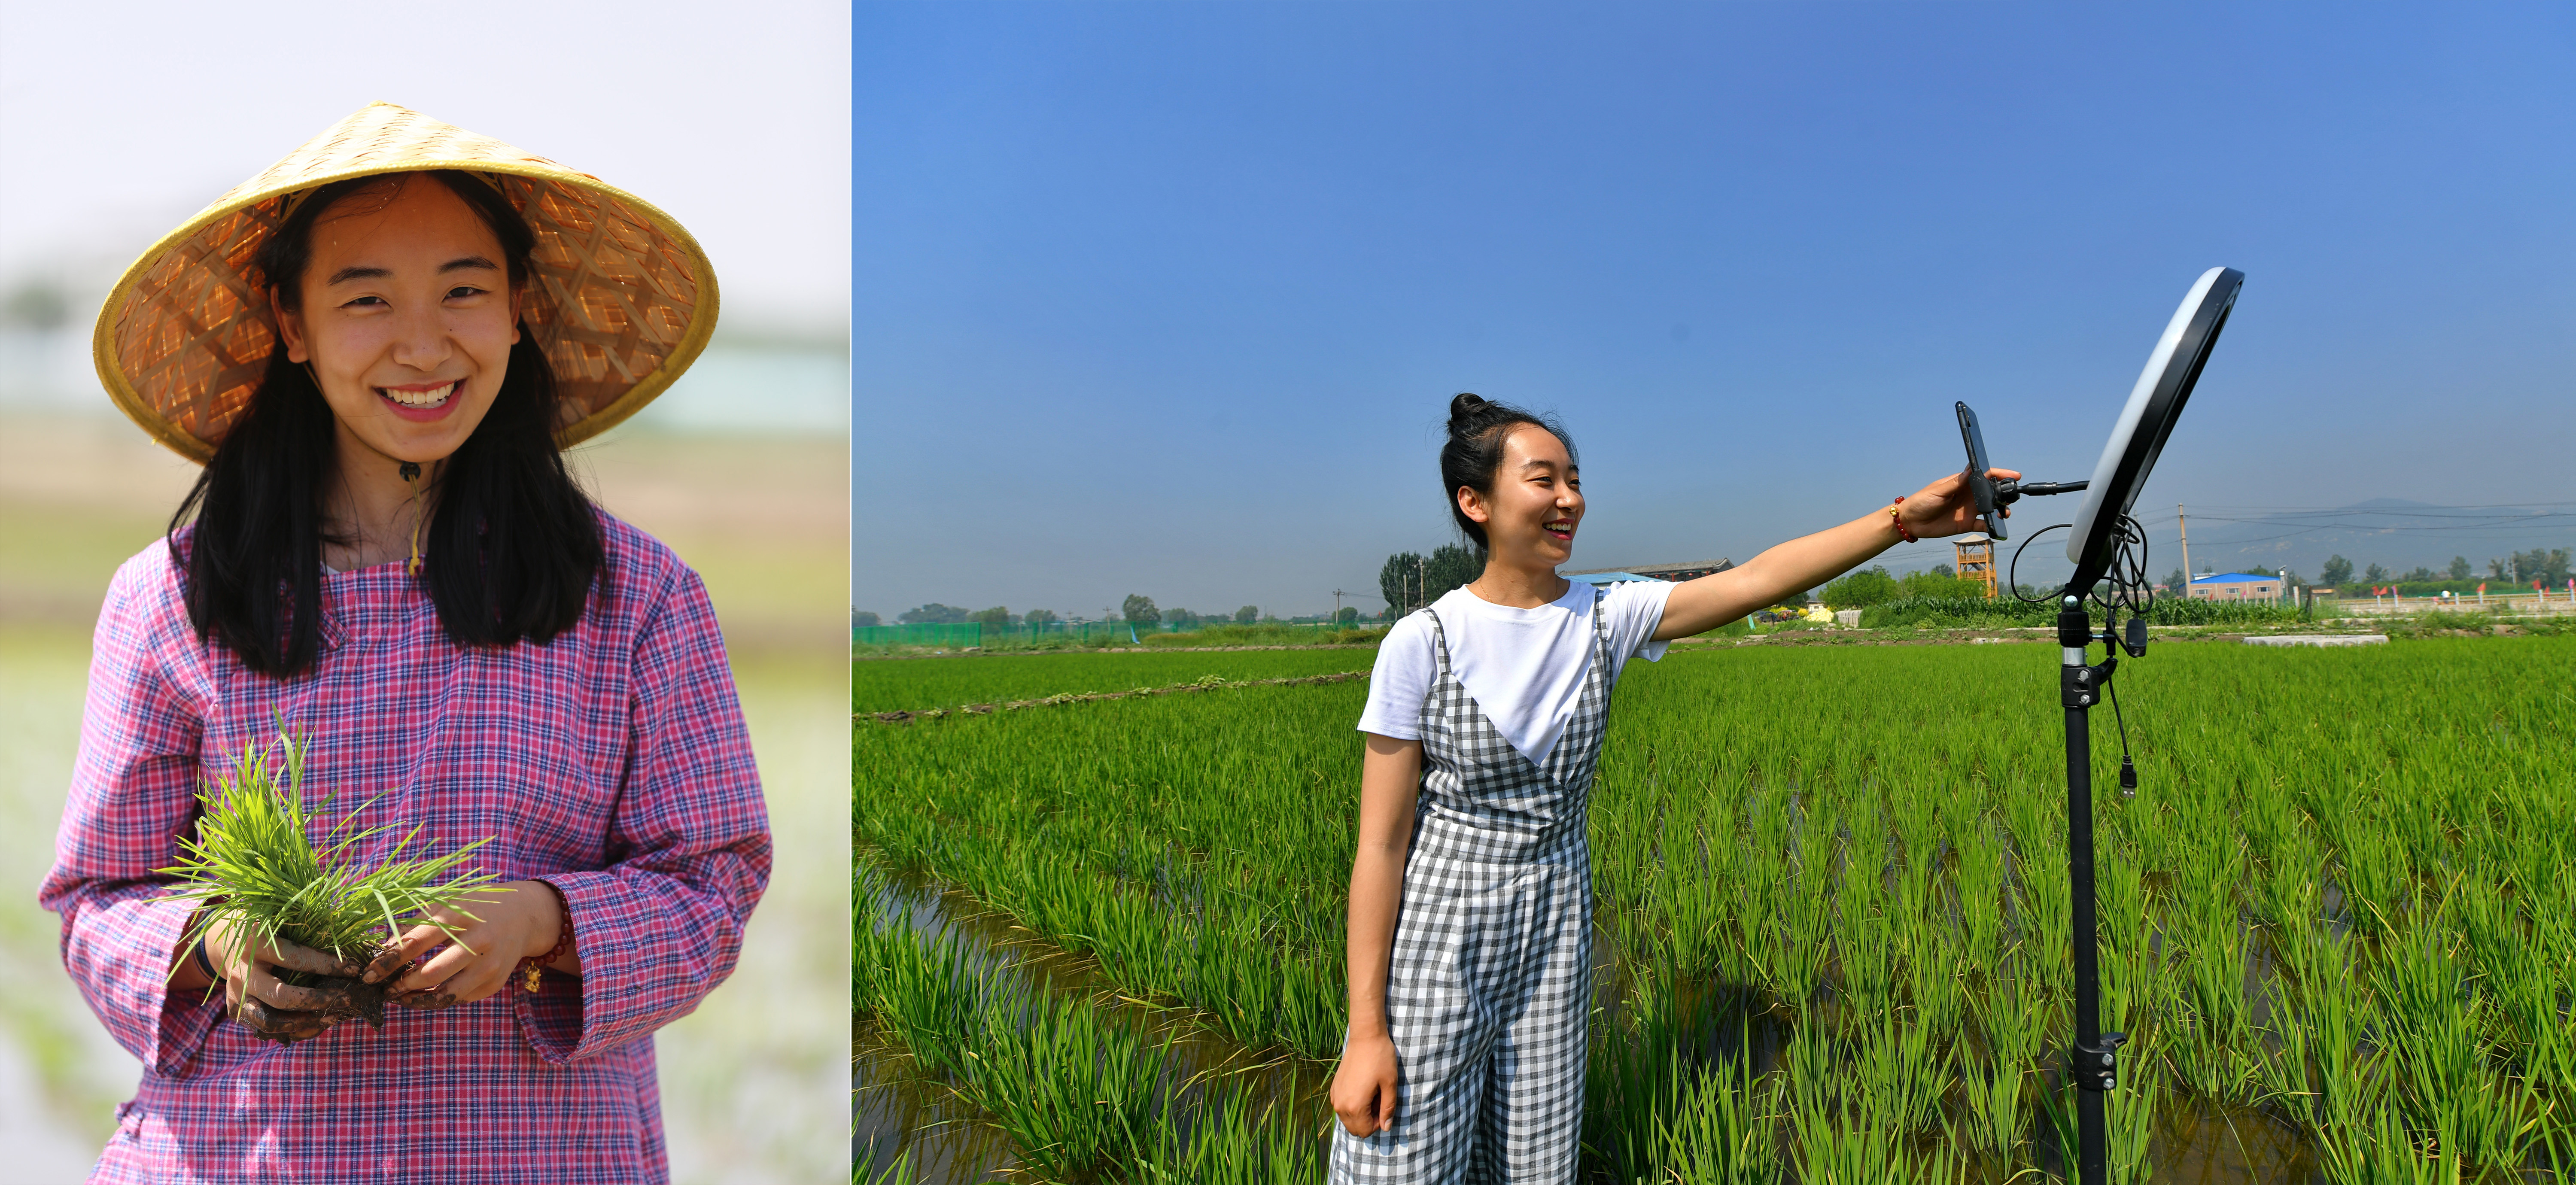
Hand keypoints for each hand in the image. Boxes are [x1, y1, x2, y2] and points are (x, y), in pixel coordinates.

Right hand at [196, 918, 367, 1043]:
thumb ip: (308, 931)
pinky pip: (265, 1029)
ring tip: (332, 1016)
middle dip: (319, 1000)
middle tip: (347, 999)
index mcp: (255, 943)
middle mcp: (243, 972)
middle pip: (283, 996)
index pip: (296, 958)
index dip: (328, 965)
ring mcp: (236, 995)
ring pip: (270, 1021)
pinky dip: (292, 1030)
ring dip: (305, 1023)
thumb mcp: (281, 920)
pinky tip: (315, 1023)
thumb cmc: (267, 929)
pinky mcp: (234, 1010)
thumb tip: (348, 946)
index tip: (354, 969)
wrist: (227, 943)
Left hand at [362, 880, 568, 1009]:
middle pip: (430, 974)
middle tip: (385, 989)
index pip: (415, 943)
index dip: (387, 962)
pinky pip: (459, 999)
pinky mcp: (495, 983)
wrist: (523, 916)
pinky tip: (426, 994)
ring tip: (401, 997)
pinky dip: (439, 999)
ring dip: (417, 1000)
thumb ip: (414, 925)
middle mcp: (478, 941)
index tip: (368, 974)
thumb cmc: (473, 908)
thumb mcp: (445, 906)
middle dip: (401, 985)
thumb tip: (382, 952)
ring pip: (445, 994)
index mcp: (459, 916)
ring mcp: (490, 965)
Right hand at [1330, 1030, 1399, 1136]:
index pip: (1365, 1131)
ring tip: (1371, 1094)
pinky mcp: (1333, 1088)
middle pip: (1354, 1129)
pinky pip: (1341, 1107)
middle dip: (1368, 1120)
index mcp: (1354, 1106)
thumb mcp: (1390, 1085)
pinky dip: (1351, 1105)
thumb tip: (1386, 1128)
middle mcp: (1340, 1104)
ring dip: (1360, 1114)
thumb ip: (1388, 1109)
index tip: (1384, 1106)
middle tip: (1378, 1101)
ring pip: (1347, 1119)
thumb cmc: (1380, 1059)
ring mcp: (1335, 1096)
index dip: (1378, 1123)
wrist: (1365, 1037)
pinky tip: (1361, 1088)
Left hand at [1901, 467, 2020, 539]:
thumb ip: (1956, 483)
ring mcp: (1969, 509)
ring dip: (2001, 509)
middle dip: (2004, 493)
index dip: (2000, 474)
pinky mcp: (1967, 524)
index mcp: (1963, 483)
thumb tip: (1972, 470)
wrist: (1911, 522)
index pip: (1985, 475)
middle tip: (2011, 497)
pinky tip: (1996, 527)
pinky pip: (1984, 524)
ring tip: (2004, 513)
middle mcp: (1969, 495)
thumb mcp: (1938, 491)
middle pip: (1992, 491)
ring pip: (1992, 508)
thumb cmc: (1921, 501)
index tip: (2014, 475)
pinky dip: (1992, 526)